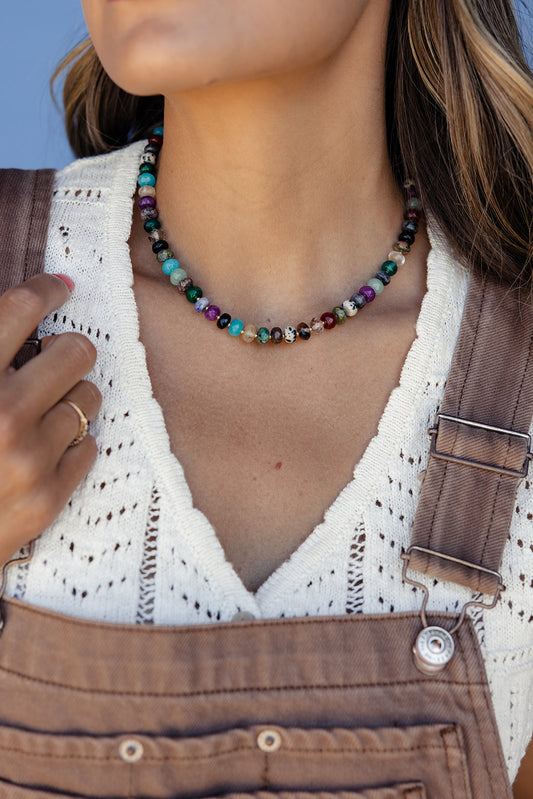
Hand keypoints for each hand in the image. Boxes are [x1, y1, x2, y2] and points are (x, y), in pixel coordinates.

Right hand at [0, 274, 100, 566]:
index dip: (46, 290)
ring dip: (68, 399)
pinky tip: (40, 450)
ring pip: (89, 398)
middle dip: (64, 350)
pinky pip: (90, 445)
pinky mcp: (49, 497)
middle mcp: (1, 414)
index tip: (59, 287)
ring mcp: (29, 459)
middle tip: (49, 360)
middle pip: (76, 351)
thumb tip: (16, 313)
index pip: (21, 309)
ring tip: (40, 411)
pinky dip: (70, 443)